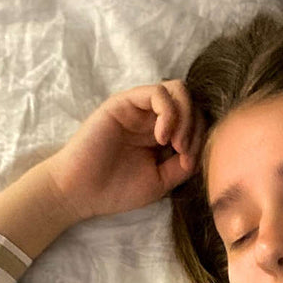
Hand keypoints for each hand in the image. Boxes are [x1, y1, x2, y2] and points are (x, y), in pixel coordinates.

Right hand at [41, 80, 205, 222]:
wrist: (80, 193)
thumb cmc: (116, 189)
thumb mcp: (161, 180)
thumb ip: (183, 165)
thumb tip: (201, 150)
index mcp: (161, 134)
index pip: (195, 119)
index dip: (201, 136)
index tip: (189, 161)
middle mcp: (151, 117)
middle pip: (190, 101)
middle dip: (196, 125)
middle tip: (184, 151)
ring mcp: (138, 108)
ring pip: (178, 90)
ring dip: (185, 116)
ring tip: (176, 143)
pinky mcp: (123, 102)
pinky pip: (158, 92)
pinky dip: (169, 112)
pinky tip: (161, 137)